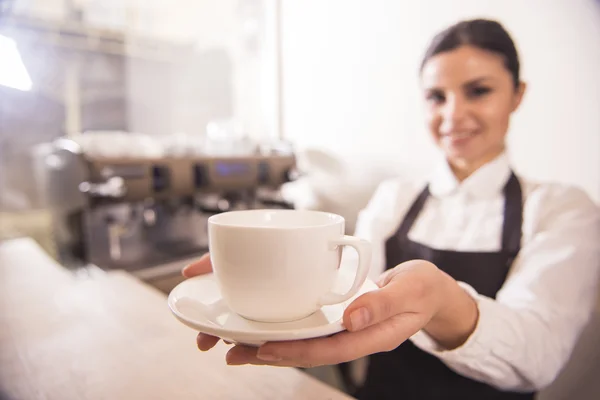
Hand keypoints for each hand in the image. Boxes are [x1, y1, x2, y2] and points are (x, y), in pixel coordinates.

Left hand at [182, 256, 478, 366]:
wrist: (430, 291)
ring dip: (267, 340)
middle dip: (268, 351)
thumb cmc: (425, 289)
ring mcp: (343, 327)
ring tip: (230, 341)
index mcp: (370, 336)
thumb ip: (386, 303)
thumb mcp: (413, 290)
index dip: (294, 351)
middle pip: (304, 349)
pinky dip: (282, 322)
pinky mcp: (337, 314)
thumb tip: (352, 317)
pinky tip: (260, 320)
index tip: (263, 349)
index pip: (328, 349)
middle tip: (229, 349)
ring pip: (300, 339)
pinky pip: (306, 322)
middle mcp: (351, 335)